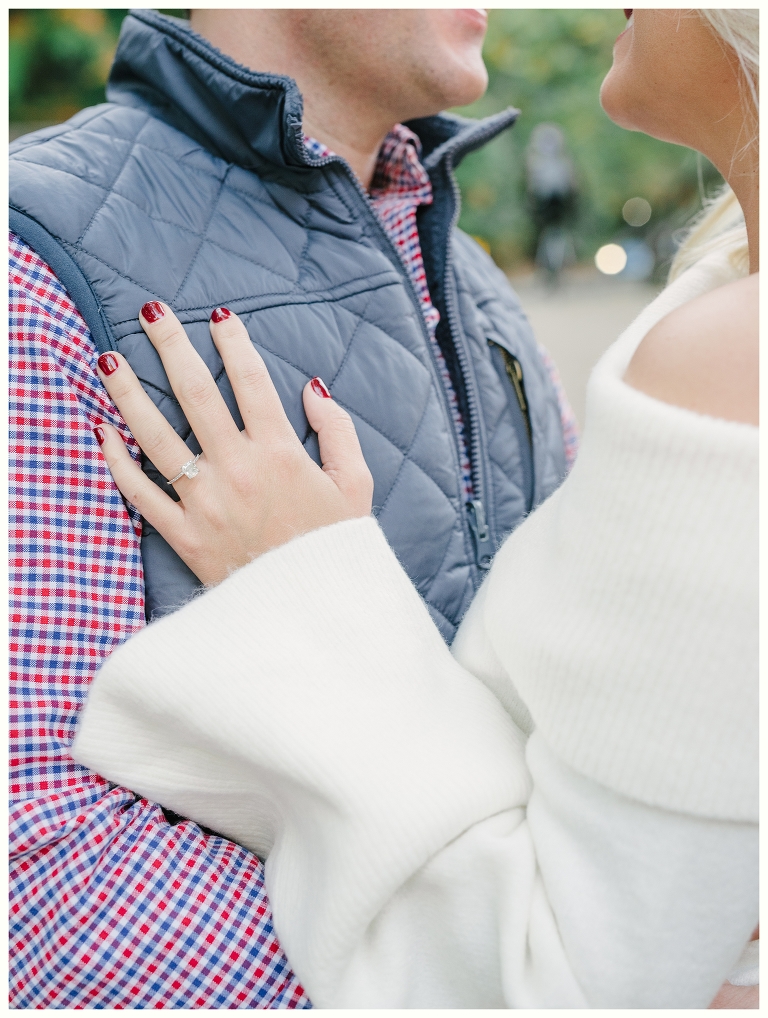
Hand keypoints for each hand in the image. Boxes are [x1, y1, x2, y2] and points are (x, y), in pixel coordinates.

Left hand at [93, 302, 372, 585]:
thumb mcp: (355, 485)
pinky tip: (105, 433)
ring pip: (155, 437)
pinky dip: (119, 464)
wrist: (311, 613)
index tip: (220, 314)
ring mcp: (204, 502)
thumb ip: (337, 431)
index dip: (234, 341)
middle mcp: (235, 469)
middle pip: (194, 394)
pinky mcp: (183, 535)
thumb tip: (312, 389)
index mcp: (279, 453)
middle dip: (171, 347)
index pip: (250, 380)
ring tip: (108, 360)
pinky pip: (141, 495)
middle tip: (152, 313)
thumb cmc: (335, 547)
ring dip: (128, 395)